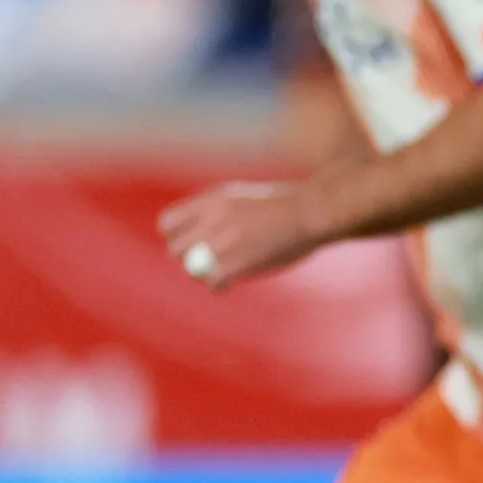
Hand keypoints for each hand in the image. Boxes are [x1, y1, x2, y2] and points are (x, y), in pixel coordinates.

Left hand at [158, 181, 326, 290]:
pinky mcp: (236, 264)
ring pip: (192, 270)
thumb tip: (196, 235)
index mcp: (213, 200)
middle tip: (207, 262)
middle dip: (188, 257)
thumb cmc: (287, 205)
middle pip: (176, 249)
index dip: (177, 236)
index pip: (168, 224)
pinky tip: (234, 280)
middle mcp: (212, 220)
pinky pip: (213, 282)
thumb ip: (218, 214)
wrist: (313, 210)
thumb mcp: (245, 197)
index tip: (191, 242)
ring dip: (205, 273)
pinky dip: (220, 285)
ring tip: (227, 270)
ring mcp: (222, 242)